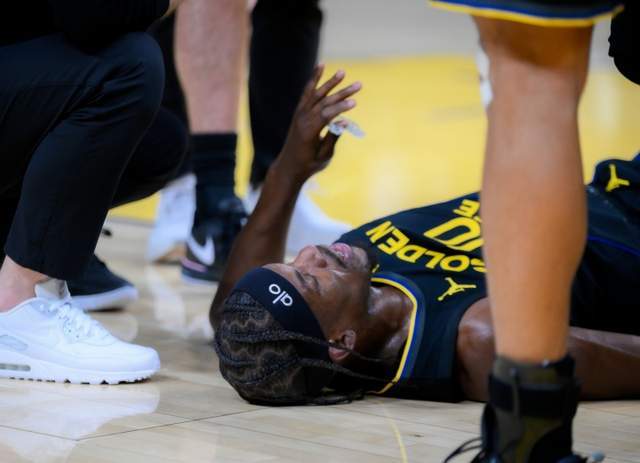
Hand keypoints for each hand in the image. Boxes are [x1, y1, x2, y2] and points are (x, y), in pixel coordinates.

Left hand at [275, 65, 361, 180]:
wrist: (289, 166)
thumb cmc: (309, 164)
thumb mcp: (324, 155)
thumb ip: (333, 137)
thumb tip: (344, 121)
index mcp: (309, 132)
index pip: (326, 115)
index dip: (340, 108)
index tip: (355, 101)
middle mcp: (303, 120)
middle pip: (324, 102)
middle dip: (342, 93)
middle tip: (358, 85)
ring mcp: (300, 114)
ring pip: (317, 94)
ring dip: (330, 82)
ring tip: (343, 72)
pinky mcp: (299, 111)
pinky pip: (307, 92)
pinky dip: (314, 79)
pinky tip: (321, 67)